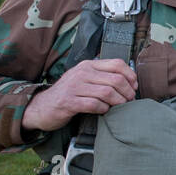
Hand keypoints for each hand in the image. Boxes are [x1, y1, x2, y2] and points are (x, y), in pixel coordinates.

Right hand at [22, 59, 137, 131]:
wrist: (42, 106)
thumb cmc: (69, 94)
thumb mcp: (84, 79)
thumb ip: (102, 76)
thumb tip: (130, 81)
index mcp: (88, 65)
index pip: (117, 64)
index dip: (130, 75)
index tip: (134, 86)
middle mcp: (81, 73)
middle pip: (116, 79)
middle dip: (127, 92)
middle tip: (129, 101)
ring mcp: (74, 87)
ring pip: (107, 92)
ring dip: (118, 102)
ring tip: (119, 107)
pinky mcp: (69, 102)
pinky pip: (94, 105)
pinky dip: (104, 109)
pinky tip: (104, 111)